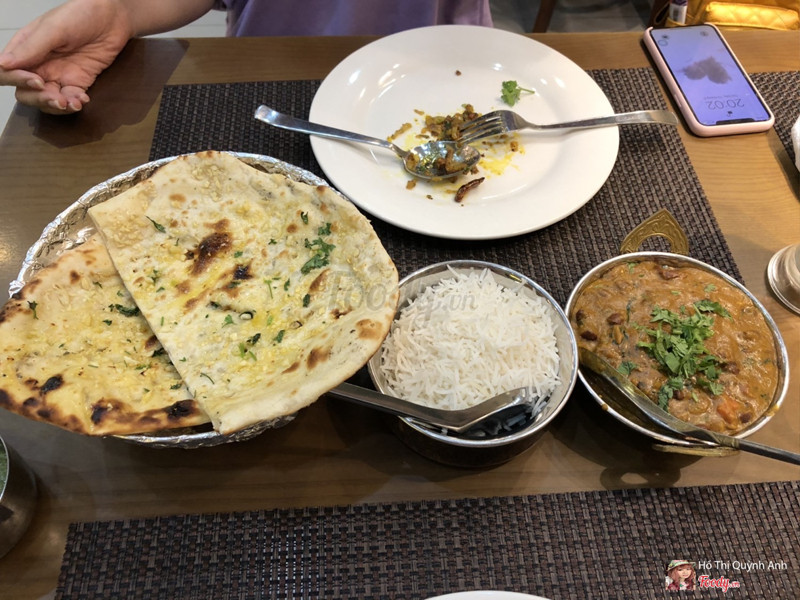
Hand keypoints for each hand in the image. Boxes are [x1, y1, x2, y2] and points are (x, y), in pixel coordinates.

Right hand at [0, 0, 134, 113]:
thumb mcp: (54, 29)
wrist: (112, 18)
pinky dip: (74, 103)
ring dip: (58, 106)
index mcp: (25, 48)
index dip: (17, 80)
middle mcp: (38, 64)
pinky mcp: (78, 82)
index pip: (8, 71)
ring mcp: (58, 75)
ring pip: (47, 100)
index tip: (37, 81)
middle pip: (26, 92)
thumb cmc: (81, 15)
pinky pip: (70, 100)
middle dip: (39, 99)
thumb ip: (31, 48)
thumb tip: (3, 63)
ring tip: (73, 103)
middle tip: (57, 98)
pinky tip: (83, 100)